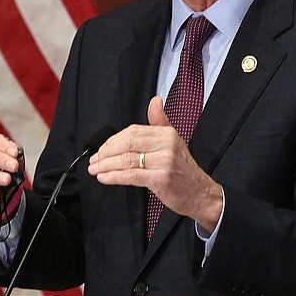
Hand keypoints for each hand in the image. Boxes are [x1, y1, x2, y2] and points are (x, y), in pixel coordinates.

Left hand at [87, 96, 222, 231]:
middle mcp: (166, 145)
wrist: (201, 194)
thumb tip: (155, 101)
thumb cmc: (183, 170)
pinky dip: (114, 176)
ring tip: (95, 169)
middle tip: (94, 160)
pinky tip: (105, 178)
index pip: (132, 131)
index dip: (113, 140)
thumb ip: (160, 121)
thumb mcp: (174, 141)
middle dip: (106, 152)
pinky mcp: (161, 179)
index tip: (102, 149)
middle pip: (127, 143)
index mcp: (167, 134)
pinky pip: (131, 175)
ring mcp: (164, 162)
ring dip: (106, 165)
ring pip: (127, 160)